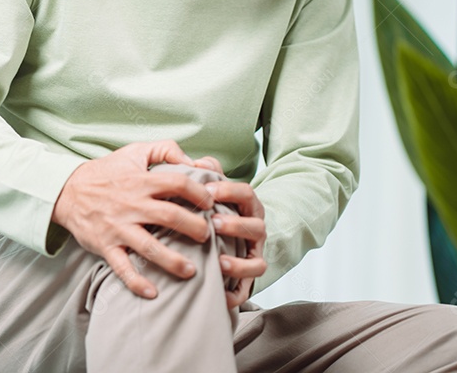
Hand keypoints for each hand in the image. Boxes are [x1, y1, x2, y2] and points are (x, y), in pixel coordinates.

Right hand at [51, 141, 214, 298]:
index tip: (211, 203)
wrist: (67, 191)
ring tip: (191, 270)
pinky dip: (136, 282)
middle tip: (208, 236)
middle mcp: (132, 204)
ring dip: (173, 260)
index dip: (200, 193)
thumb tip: (192, 159)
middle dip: (195, 228)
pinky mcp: (106, 246)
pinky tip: (153, 293)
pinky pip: (122, 267)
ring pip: (150, 246)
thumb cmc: (106, 172)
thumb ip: (165, 149)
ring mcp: (119, 227)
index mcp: (141, 181)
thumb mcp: (134, 152)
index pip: (178, 184)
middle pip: (170, 216)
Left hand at [206, 180, 266, 307]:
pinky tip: (218, 293)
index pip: (247, 193)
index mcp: (248, 208)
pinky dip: (234, 294)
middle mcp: (256, 232)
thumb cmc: (216, 210)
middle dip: (236, 226)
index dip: (229, 191)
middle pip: (257, 228)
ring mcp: (253, 256)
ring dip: (239, 263)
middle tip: (213, 223)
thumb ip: (209, 171)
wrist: (228, 239)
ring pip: (258, 263)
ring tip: (218, 260)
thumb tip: (199, 162)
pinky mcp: (247, 280)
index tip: (207, 189)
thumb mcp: (215, 189)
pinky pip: (246, 291)